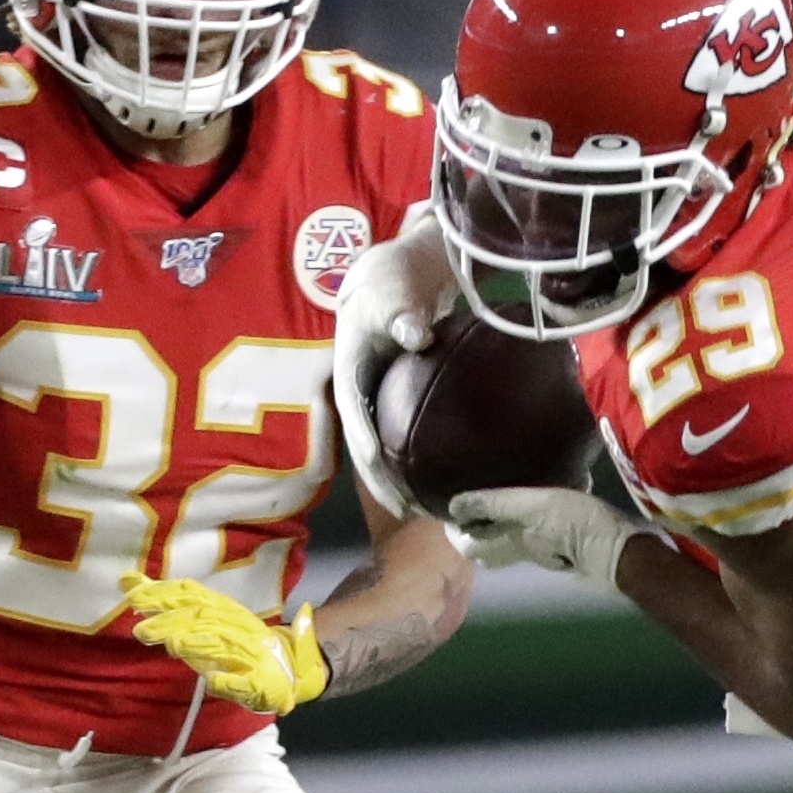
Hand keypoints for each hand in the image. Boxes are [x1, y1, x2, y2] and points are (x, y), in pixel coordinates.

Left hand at [124, 578, 328, 715]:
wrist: (289, 668)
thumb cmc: (236, 642)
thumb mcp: (200, 619)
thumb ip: (165, 602)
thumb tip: (126, 580)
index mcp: (221, 608)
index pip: (191, 594)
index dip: (163, 593)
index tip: (133, 595)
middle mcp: (235, 626)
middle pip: (201, 619)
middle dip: (172, 622)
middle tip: (142, 630)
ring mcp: (250, 653)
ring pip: (222, 645)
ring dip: (199, 645)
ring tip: (174, 646)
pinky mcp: (259, 681)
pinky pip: (243, 681)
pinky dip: (229, 681)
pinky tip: (213, 683)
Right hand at [332, 212, 456, 520]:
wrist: (393, 279)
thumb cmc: (390, 284)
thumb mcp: (391, 293)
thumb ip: (401, 313)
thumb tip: (416, 336)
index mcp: (348, 373)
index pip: (354, 415)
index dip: (365, 444)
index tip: (382, 470)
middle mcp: (358, 396)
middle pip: (365, 448)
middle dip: (382, 483)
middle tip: (408, 511)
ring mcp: (375, 404)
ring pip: (383, 452)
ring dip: (398, 484)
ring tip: (425, 512)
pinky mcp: (393, 408)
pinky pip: (404, 441)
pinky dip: (418, 464)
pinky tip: (444, 484)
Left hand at [449, 485, 641, 593]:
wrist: (625, 554)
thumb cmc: (576, 528)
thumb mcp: (531, 507)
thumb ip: (494, 505)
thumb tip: (455, 506)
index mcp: (511, 543)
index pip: (469, 545)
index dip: (456, 530)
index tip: (449, 509)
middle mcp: (526, 552)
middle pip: (490, 549)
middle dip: (477, 530)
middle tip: (473, 505)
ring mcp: (551, 552)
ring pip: (517, 541)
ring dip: (506, 524)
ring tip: (505, 500)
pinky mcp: (572, 546)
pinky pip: (544, 534)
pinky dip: (535, 520)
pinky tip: (546, 500)